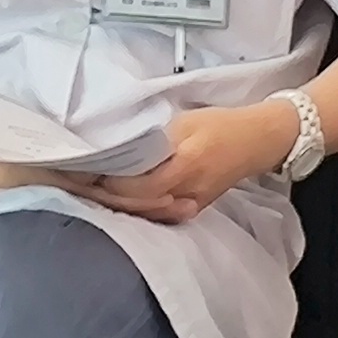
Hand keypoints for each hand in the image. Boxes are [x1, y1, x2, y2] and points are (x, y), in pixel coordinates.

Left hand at [85, 102, 295, 223]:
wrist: (260, 140)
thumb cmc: (221, 124)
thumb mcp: (186, 121)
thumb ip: (154, 139)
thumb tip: (117, 150)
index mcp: (186, 165)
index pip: (136, 185)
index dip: (108, 182)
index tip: (83, 171)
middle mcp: (187, 192)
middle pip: (136, 205)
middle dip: (105, 197)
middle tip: (77, 185)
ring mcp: (190, 205)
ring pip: (145, 214)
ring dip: (117, 206)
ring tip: (91, 192)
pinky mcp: (192, 210)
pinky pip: (158, 216)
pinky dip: (136, 210)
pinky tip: (118, 202)